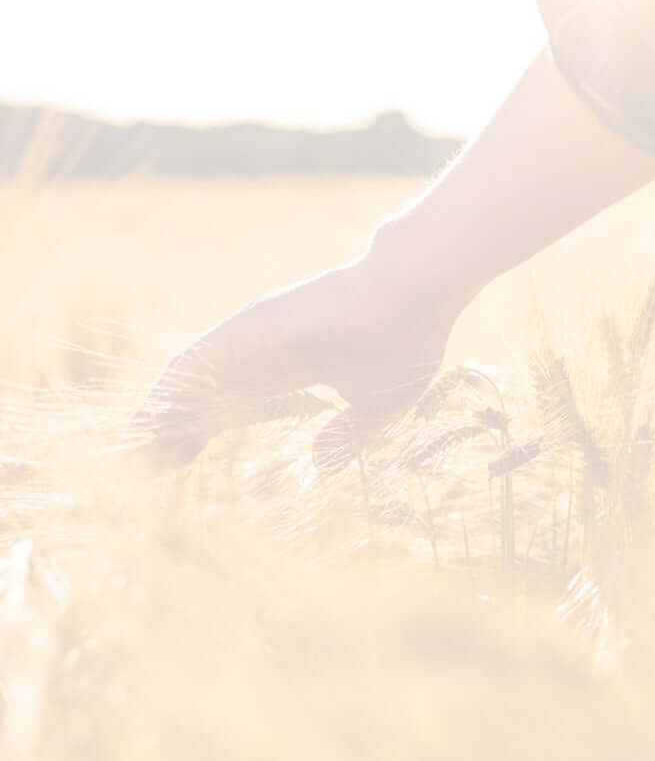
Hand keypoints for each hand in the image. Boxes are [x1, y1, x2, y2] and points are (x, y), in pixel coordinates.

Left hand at [130, 259, 456, 468]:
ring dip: (162, 413)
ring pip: (194, 378)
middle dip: (173, 428)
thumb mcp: (379, 406)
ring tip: (133, 452)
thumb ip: (348, 435)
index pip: (234, 404)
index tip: (181, 462)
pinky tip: (148, 421)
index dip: (205, 431)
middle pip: (205, 394)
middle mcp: (265, 352)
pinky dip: (171, 392)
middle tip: (143, 467)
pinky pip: (198, 361)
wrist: (415, 293)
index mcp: (292, 369)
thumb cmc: (405, 341)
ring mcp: (255, 337)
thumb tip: (320, 463)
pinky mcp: (250, 326)